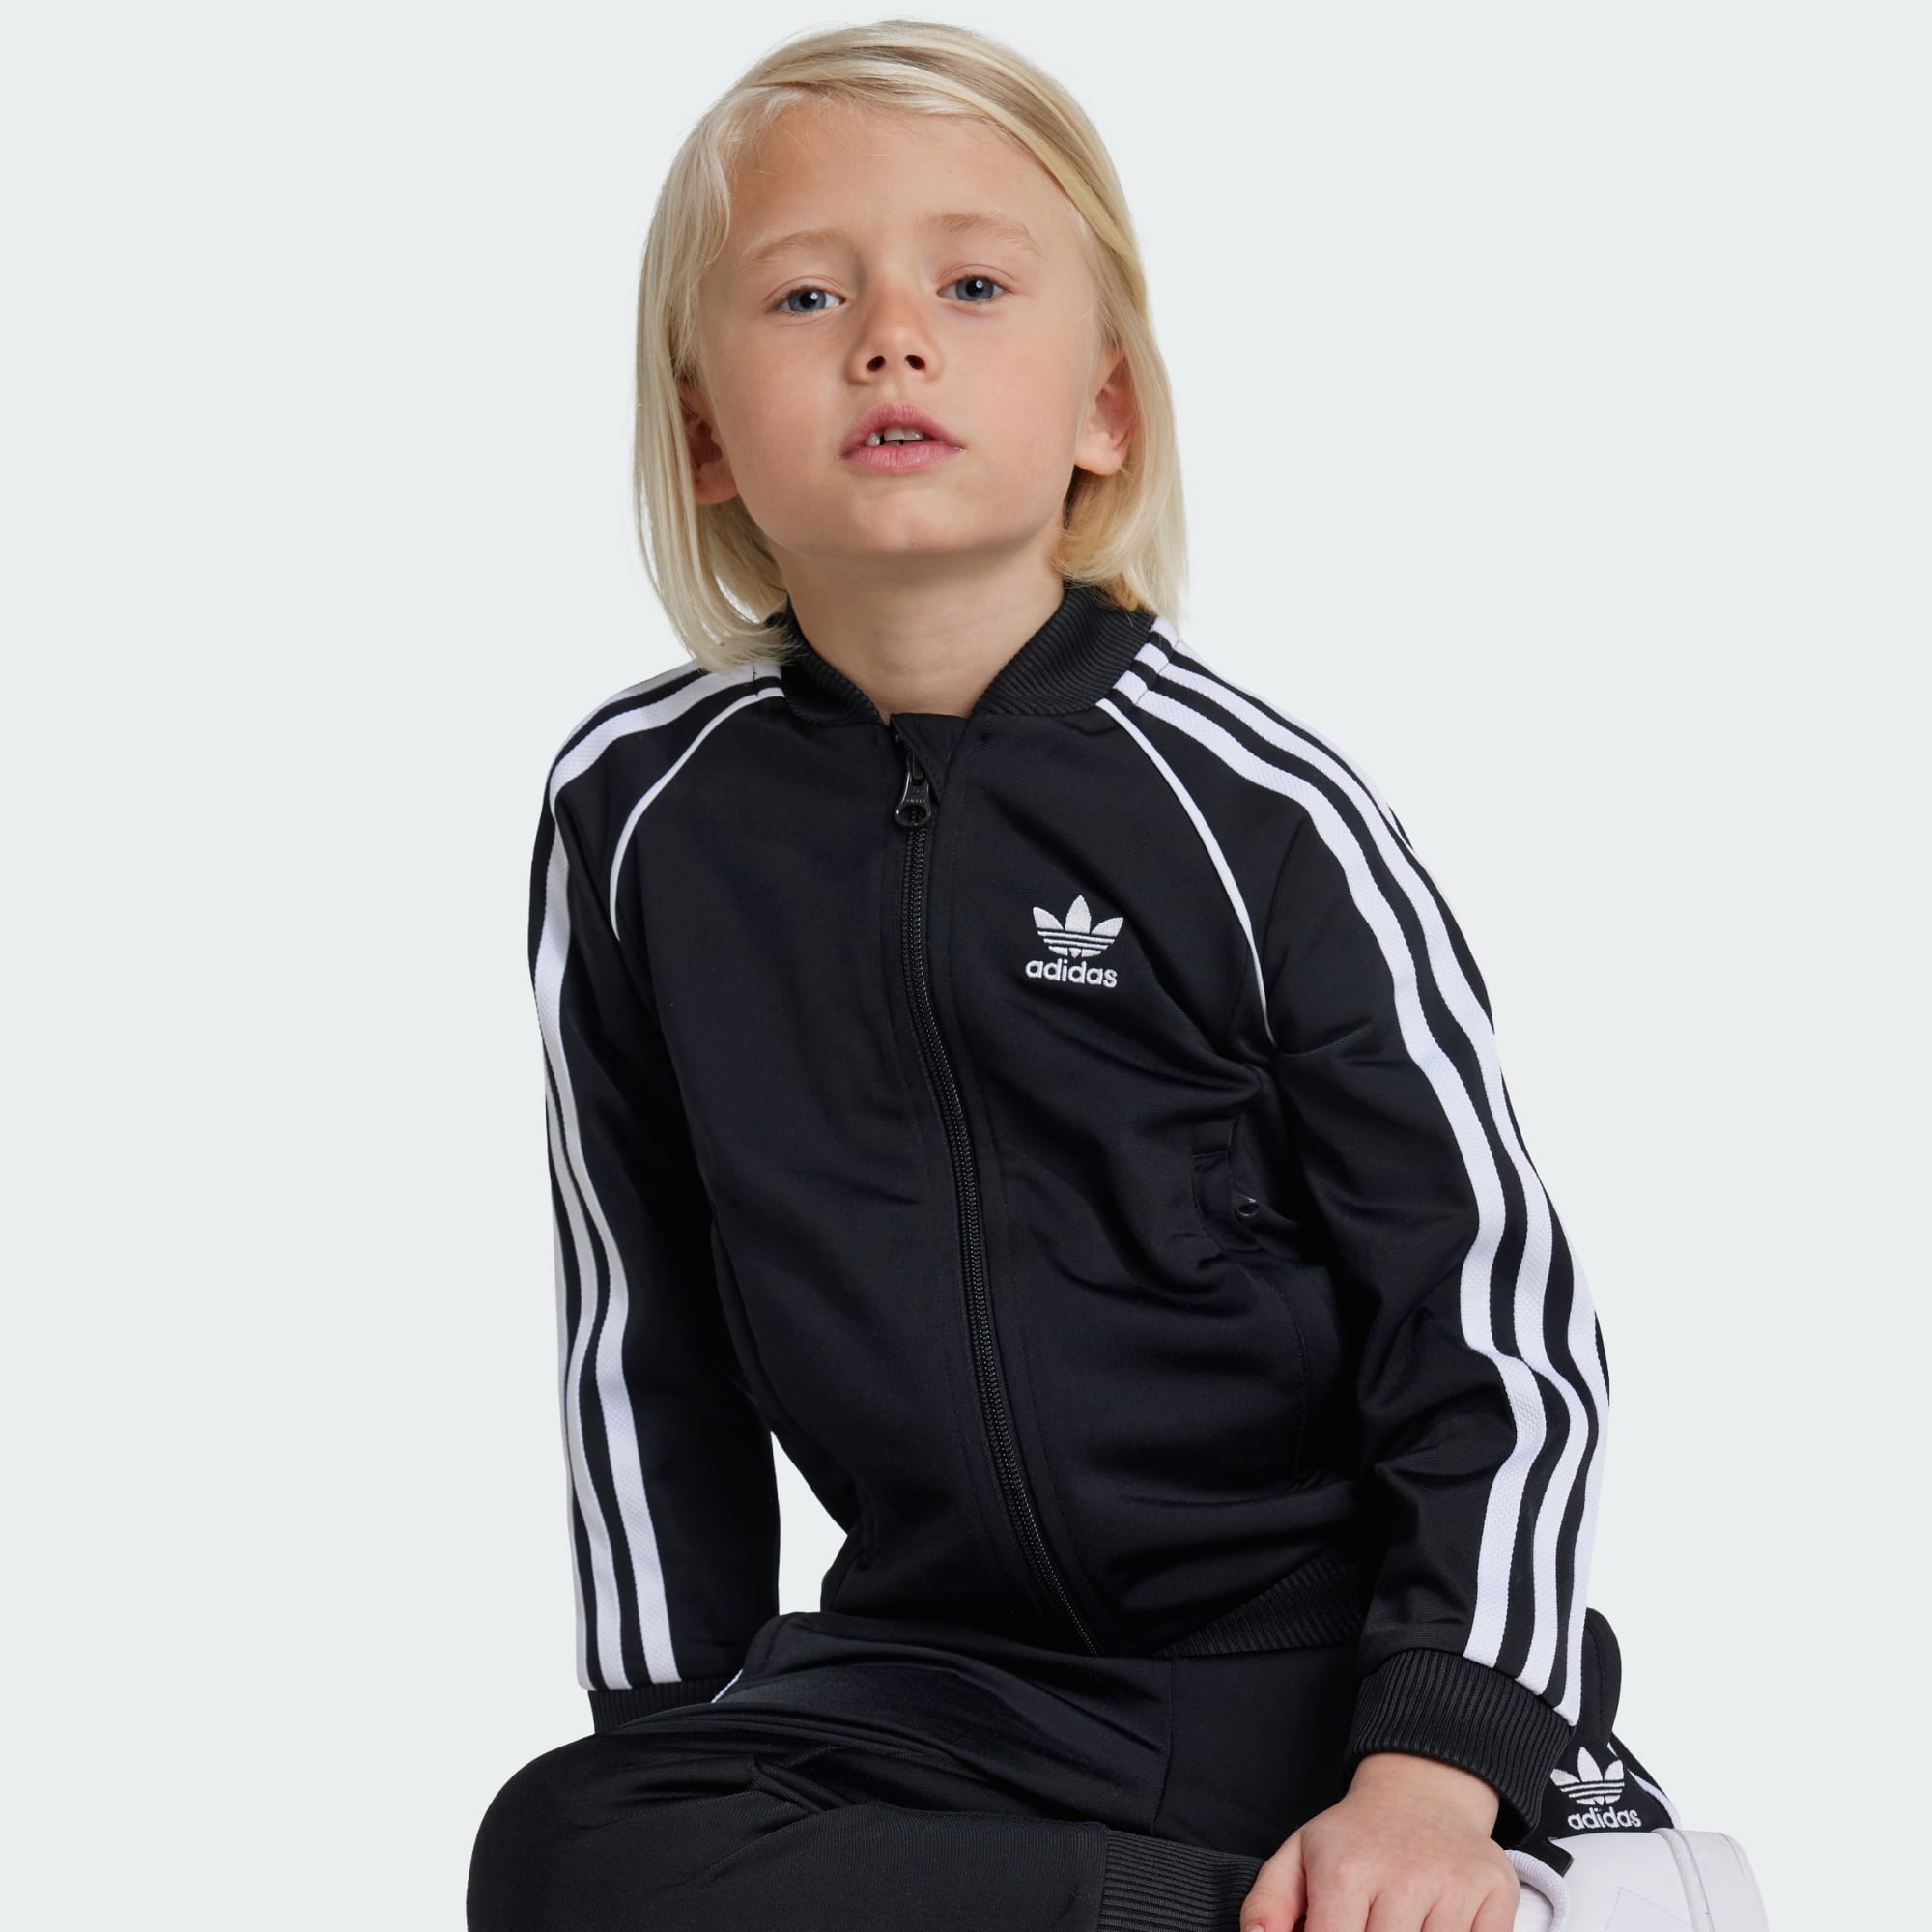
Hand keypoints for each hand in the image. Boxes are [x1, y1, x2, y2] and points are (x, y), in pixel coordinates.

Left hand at [1237, 1750, 1519, 1931]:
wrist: (1423, 1790)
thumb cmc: (1356, 1838)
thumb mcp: (1298, 1856)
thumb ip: (1267, 1905)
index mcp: (1344, 1871)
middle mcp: (1402, 1877)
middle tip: (1371, 1927)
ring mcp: (1454, 1887)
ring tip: (1398, 1923)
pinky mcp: (1496, 1893)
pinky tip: (1435, 1925)